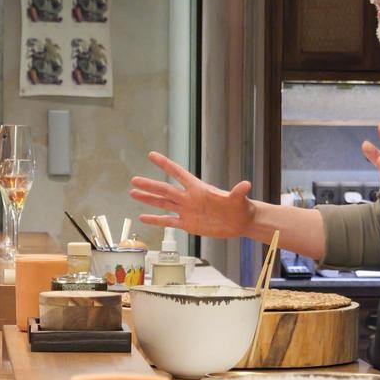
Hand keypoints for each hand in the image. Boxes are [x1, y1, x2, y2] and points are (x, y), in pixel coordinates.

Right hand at [130, 152, 254, 238]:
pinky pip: (168, 222)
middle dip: (150, 185)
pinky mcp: (188, 224)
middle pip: (165, 189)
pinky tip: (143, 217)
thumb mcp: (239, 200)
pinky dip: (156, 220)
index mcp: (199, 189)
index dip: (165, 164)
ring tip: (133, 193)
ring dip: (149, 199)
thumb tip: (246, 184)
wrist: (240, 222)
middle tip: (134, 179)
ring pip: (163, 204)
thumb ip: (238, 192)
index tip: (152, 155)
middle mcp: (189, 198)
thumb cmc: (241, 208)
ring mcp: (187, 211)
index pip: (179, 174)